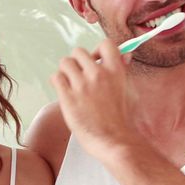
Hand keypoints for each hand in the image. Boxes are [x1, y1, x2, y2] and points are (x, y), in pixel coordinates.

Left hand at [50, 38, 138, 161]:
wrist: (113, 141)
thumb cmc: (122, 118)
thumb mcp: (128, 90)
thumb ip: (123, 70)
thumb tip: (126, 54)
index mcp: (116, 70)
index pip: (105, 44)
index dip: (97, 51)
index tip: (96, 61)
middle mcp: (98, 74)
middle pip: (78, 52)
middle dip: (78, 62)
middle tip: (80, 76)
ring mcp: (82, 85)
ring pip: (64, 62)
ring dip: (66, 71)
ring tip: (71, 84)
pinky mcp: (68, 97)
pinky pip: (56, 77)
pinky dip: (58, 83)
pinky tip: (65, 92)